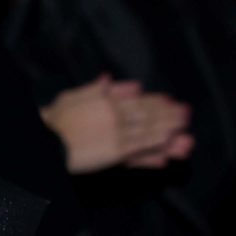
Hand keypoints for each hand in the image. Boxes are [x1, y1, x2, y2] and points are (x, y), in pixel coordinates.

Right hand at [40, 76, 191, 173]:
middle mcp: (117, 116)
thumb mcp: (73, 96)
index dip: (155, 100)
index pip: (137, 99)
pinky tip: (167, 156)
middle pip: (148, 115)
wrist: (48, 139)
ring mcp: (118, 135)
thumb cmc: (56, 118)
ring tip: (185, 137)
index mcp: (107, 100)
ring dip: (168, 134)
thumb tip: (111, 78)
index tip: (170, 100)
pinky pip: (139, 153)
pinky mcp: (116, 153)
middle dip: (169, 115)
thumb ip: (96, 89)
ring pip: (149, 133)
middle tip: (187, 115)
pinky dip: (153, 154)